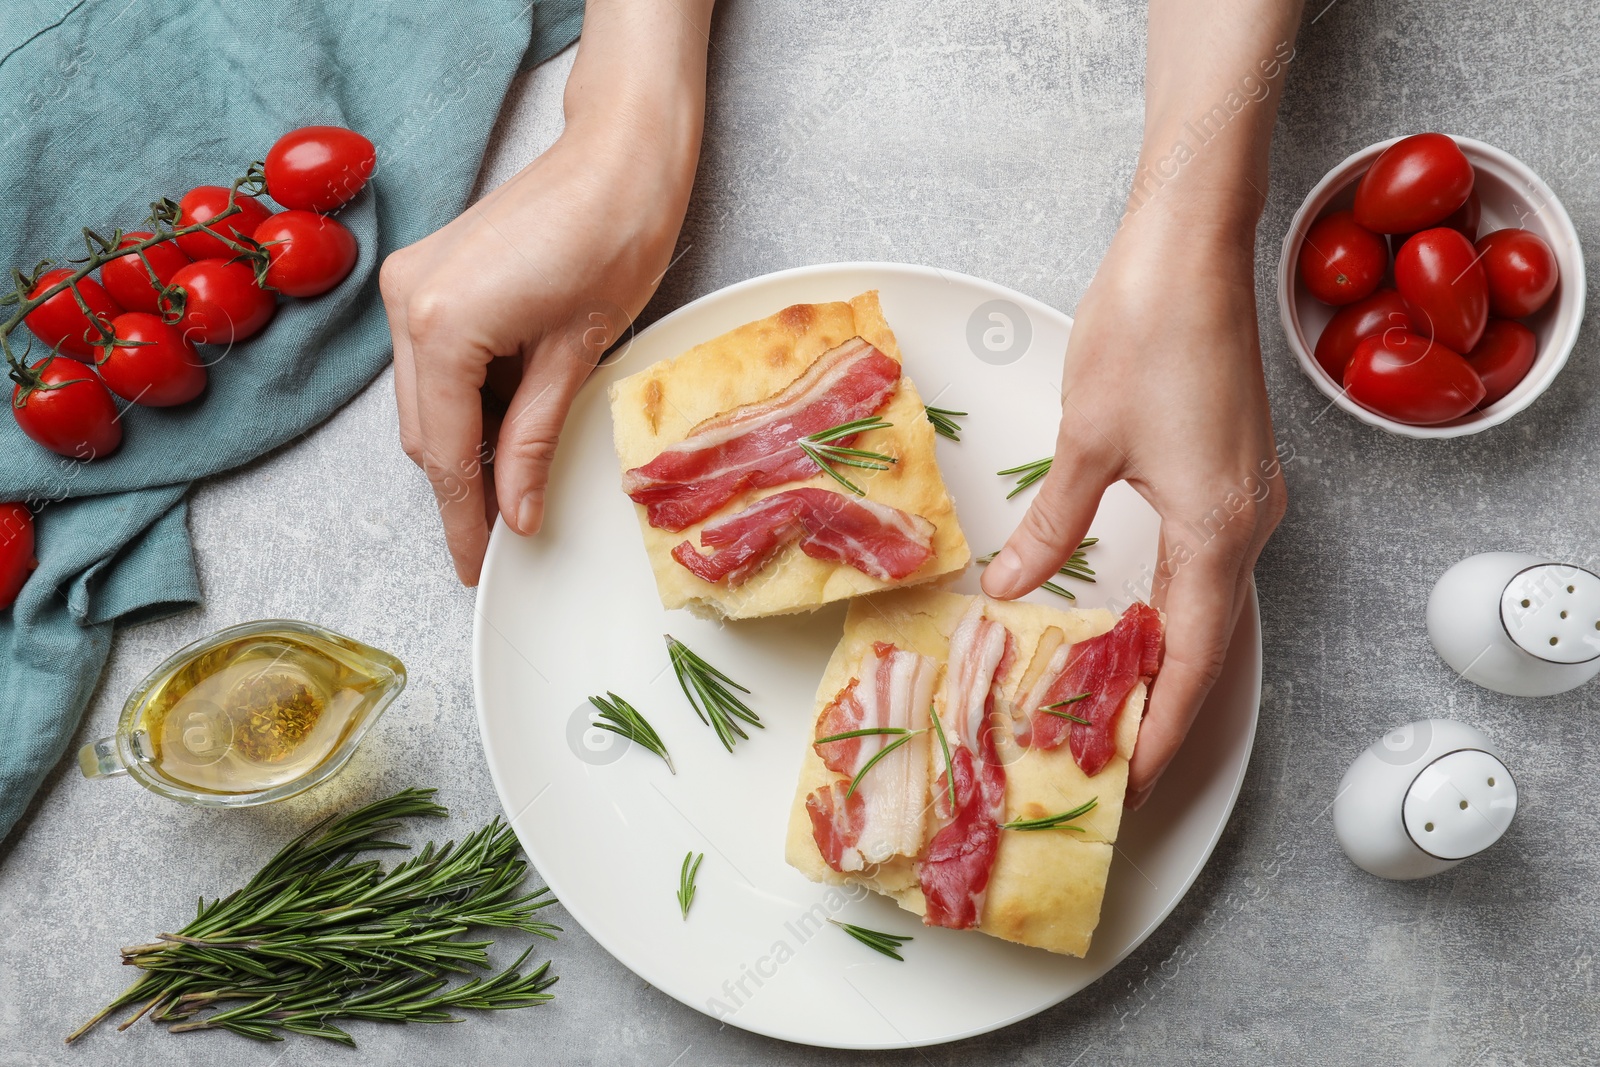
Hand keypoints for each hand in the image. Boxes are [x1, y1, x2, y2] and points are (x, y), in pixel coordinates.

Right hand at [381, 0, 710, 584]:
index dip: (462, 520)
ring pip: (426, 400)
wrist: (619, 153)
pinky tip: (506, 420)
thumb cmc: (615, 236)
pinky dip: (466, 399)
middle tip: (504, 535)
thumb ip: (533, 440)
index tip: (476, 567)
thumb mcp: (578, 356)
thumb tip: (517, 513)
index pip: (445, 455)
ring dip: (464, 443)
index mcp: (441, 326)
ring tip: (515, 481)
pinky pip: (433, 362)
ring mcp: (408, 283)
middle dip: (462, 487)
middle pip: (424, 432)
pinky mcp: (425, 273)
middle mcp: (406, 303)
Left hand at [979, 211, 1286, 806]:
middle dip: (1162, 709)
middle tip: (1111, 760)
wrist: (1191, 244)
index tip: (1129, 781)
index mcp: (1215, 528)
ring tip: (1111, 706)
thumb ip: (1052, 530)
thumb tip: (1014, 591)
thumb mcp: (1085, 443)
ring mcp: (1245, 497)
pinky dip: (1170, 608)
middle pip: (1208, 644)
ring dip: (1166, 660)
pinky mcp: (1231, 472)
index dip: (1160, 729)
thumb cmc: (1147, 327)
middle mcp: (1245, 522)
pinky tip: (1131, 622)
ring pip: (1208, 607)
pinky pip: (1204, 565)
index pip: (1193, 660)